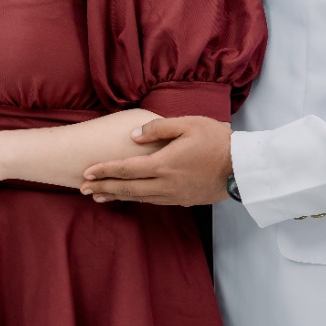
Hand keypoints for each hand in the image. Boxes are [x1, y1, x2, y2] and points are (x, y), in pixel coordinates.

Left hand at [79, 116, 231, 205]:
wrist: (242, 167)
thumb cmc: (216, 140)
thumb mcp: (187, 124)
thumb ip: (158, 128)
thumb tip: (133, 135)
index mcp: (163, 164)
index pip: (126, 169)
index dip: (104, 170)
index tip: (86, 172)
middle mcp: (165, 184)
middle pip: (127, 188)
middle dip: (103, 188)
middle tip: (82, 189)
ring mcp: (174, 195)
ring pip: (139, 198)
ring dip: (117, 196)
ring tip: (99, 196)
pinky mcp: (183, 200)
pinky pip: (153, 201)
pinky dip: (136, 199)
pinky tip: (131, 197)